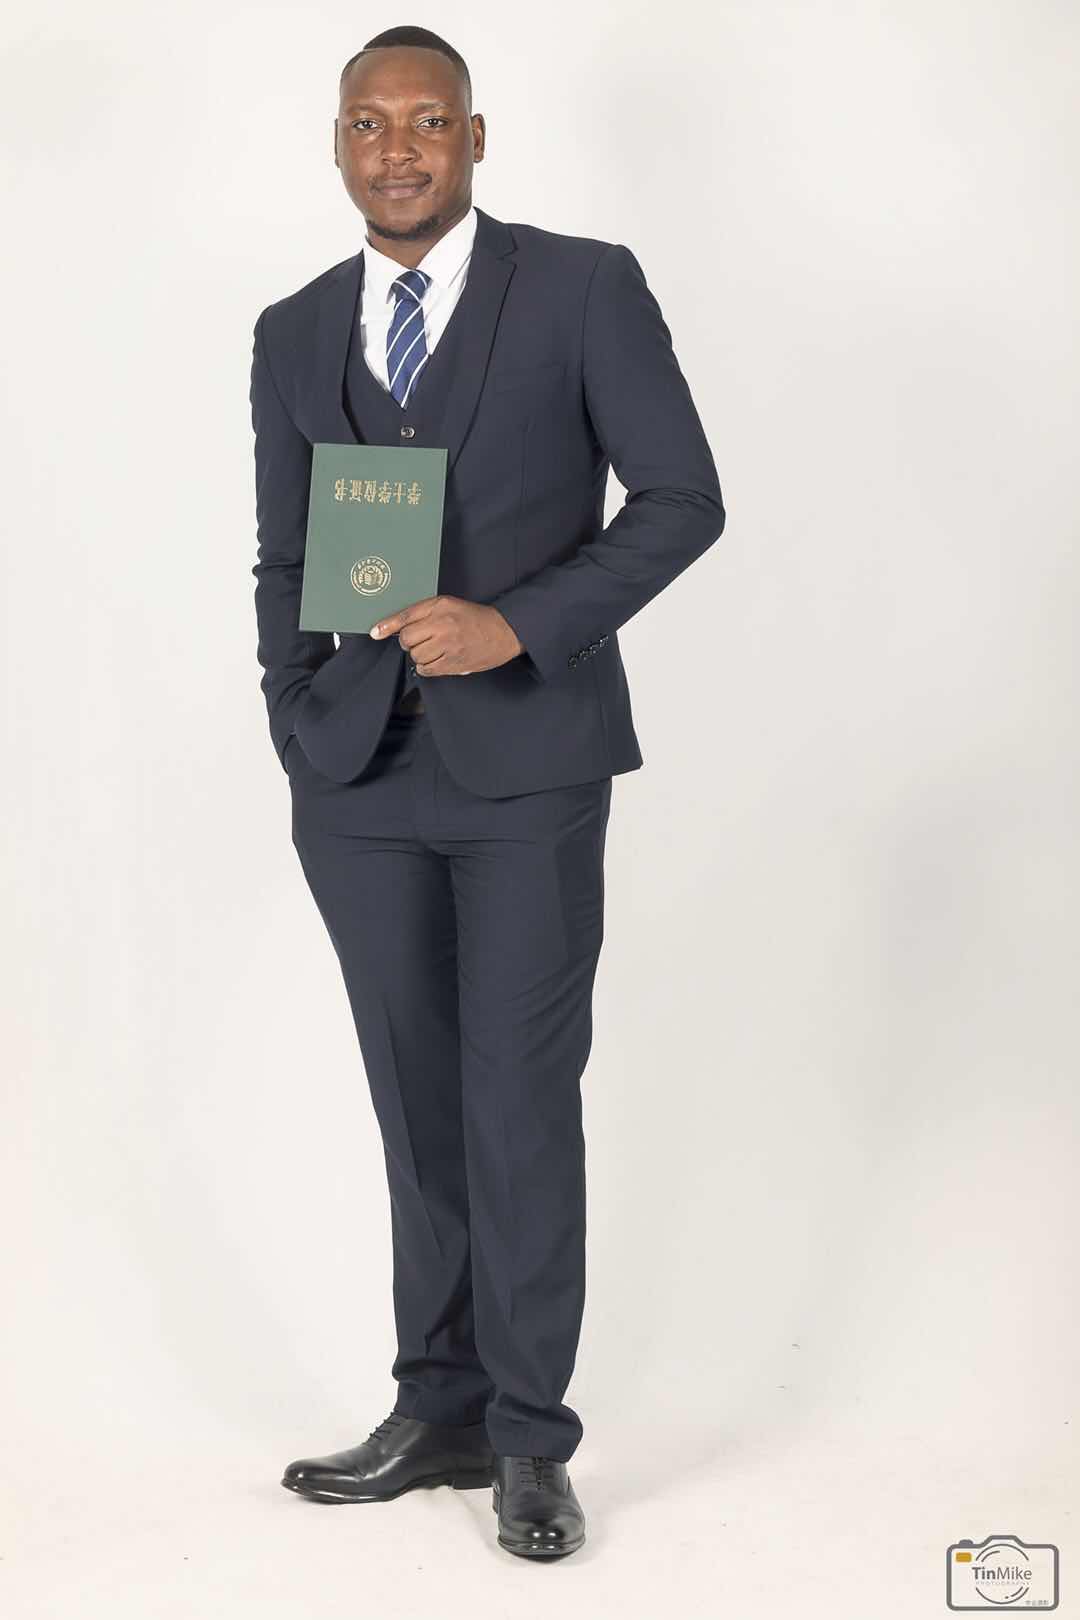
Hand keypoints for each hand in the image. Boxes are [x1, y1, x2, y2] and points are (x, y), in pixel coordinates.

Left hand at [370, 595, 523, 676]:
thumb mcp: (448, 605)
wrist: (503, 632)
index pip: (406, 616)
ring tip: (435, 649)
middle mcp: (443, 624)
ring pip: (415, 655)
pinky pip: (426, 669)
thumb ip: (423, 612)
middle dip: (409, 642)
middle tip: (422, 639)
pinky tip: (438, 659)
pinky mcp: (453, 662)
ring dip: (420, 655)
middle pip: (407, 639)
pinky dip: (427, 667)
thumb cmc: (474, 618)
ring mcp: (448, 645)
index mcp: (440, 606)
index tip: (375, 632)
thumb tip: (396, 627)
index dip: (387, 626)